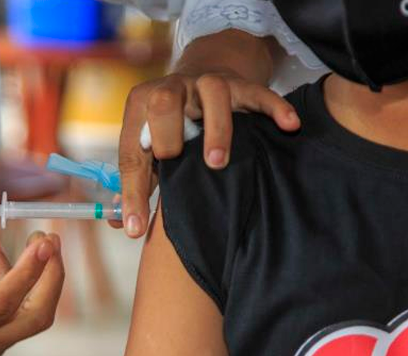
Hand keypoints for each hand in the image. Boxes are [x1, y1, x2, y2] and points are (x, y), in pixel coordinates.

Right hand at [0, 180, 64, 355]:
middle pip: (35, 317)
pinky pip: (19, 315)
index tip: (43, 243)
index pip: (2, 303)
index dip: (27, 272)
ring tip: (37, 241)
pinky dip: (20, 286)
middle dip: (51, 277)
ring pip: (32, 317)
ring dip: (42, 280)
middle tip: (49, 239)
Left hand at [115, 30, 299, 237]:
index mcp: (141, 108)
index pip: (132, 150)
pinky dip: (274, 108)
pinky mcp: (241, 85)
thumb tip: (118, 224)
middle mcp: (171, 90)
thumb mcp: (149, 148)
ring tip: (218, 162)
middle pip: (161, 101)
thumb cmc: (171, 124)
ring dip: (216, 128)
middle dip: (165, 134)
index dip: (132, 192)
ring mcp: (206, 84)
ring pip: (212, 93)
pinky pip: (259, 93)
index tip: (134, 228)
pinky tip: (289, 125)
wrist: (202, 75)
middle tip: (174, 162)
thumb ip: (136, 183)